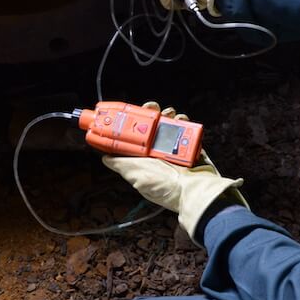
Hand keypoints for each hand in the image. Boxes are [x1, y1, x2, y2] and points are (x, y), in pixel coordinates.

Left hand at [102, 114, 245, 240]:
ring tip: (169, 114)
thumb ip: (120, 164)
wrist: (194, 190)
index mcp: (145, 159)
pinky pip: (188, 130)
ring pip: (171, 125)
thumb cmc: (164, 186)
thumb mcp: (135, 174)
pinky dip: (185, 122)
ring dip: (169, 116)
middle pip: (154, 127)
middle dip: (153, 114)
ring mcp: (178, 150)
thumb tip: (105, 158)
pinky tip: (181, 120)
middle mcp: (160, 154)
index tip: (132, 112)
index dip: (134, 123)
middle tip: (153, 108)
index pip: (136, 137)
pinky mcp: (193, 148)